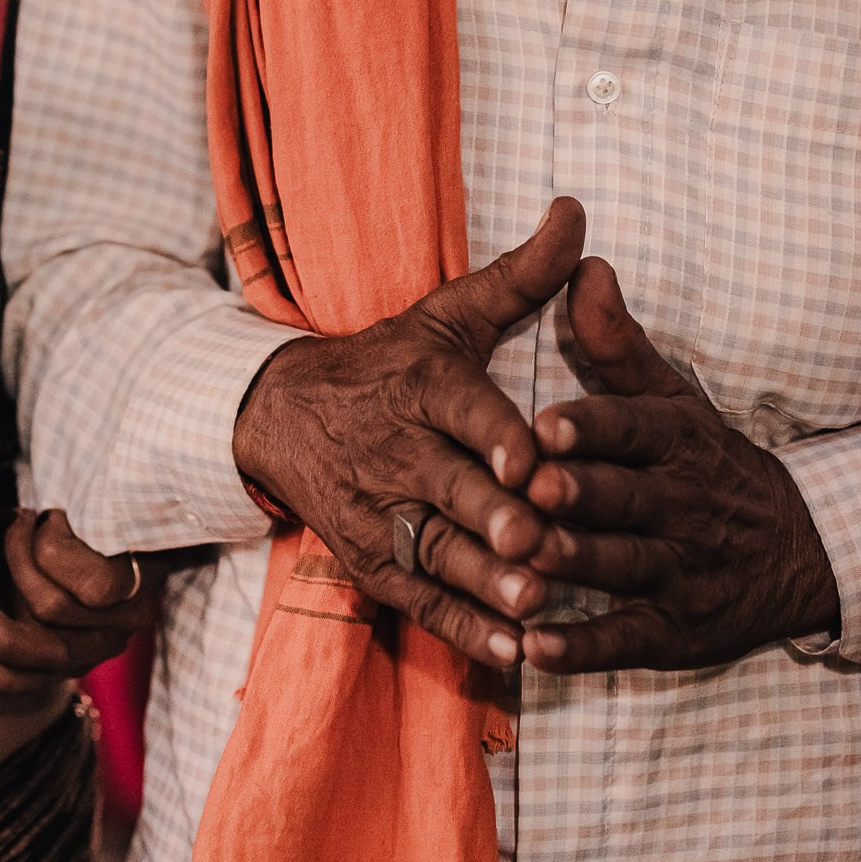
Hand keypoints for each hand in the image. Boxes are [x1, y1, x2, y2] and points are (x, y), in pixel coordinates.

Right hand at [0, 510, 158, 698]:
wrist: (146, 489)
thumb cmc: (79, 532)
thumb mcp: (40, 577)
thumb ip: (14, 603)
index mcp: (80, 647)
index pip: (33, 682)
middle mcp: (109, 639)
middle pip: (47, 655)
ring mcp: (127, 613)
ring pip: (49, 607)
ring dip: (19, 556)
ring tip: (24, 520)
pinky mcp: (136, 582)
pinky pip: (69, 573)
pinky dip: (44, 537)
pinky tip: (49, 514)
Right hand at [229, 198, 586, 667]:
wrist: (283, 413)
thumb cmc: (389, 361)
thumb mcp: (448, 313)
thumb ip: (521, 274)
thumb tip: (577, 209)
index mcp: (422, 383)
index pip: (459, 407)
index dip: (493, 434)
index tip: (528, 457)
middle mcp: (397, 449)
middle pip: (449, 488)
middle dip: (492, 517)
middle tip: (536, 543)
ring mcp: (380, 511)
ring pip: (437, 552)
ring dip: (483, 581)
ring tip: (533, 603)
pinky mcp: (373, 562)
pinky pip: (421, 601)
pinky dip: (463, 629)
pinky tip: (511, 652)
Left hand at [517, 256, 838, 673]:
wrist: (801, 553)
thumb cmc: (708, 465)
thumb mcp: (675, 400)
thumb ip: (619, 342)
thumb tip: (583, 263)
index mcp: (676, 442)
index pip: (634, 429)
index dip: (592, 428)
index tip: (547, 424)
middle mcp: (681, 505)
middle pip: (625, 499)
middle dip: (580, 495)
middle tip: (533, 489)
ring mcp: (680, 572)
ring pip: (623, 567)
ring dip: (576, 565)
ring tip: (527, 562)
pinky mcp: (676, 632)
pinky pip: (627, 640)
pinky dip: (584, 649)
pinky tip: (536, 651)